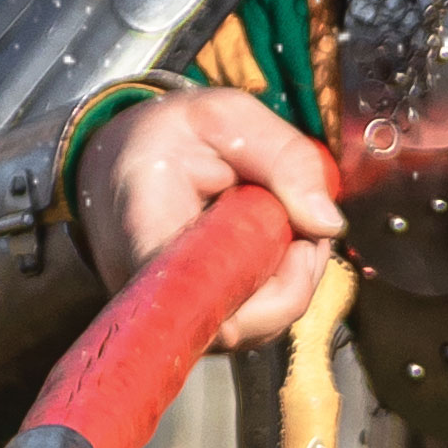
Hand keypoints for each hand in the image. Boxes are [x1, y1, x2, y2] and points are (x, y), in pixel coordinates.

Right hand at [72, 81, 342, 342]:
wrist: (118, 160)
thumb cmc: (169, 137)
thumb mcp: (227, 117)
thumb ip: (284, 158)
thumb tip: (329, 225)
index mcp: (146, 228)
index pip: (209, 297)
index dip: (272, 286)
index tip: (300, 241)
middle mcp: (150, 289)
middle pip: (244, 324)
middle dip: (296, 278)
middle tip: (304, 220)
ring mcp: (168, 313)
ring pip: (254, 329)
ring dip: (291, 282)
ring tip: (285, 224)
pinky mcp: (189, 322)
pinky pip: (248, 324)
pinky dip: (277, 289)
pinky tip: (274, 246)